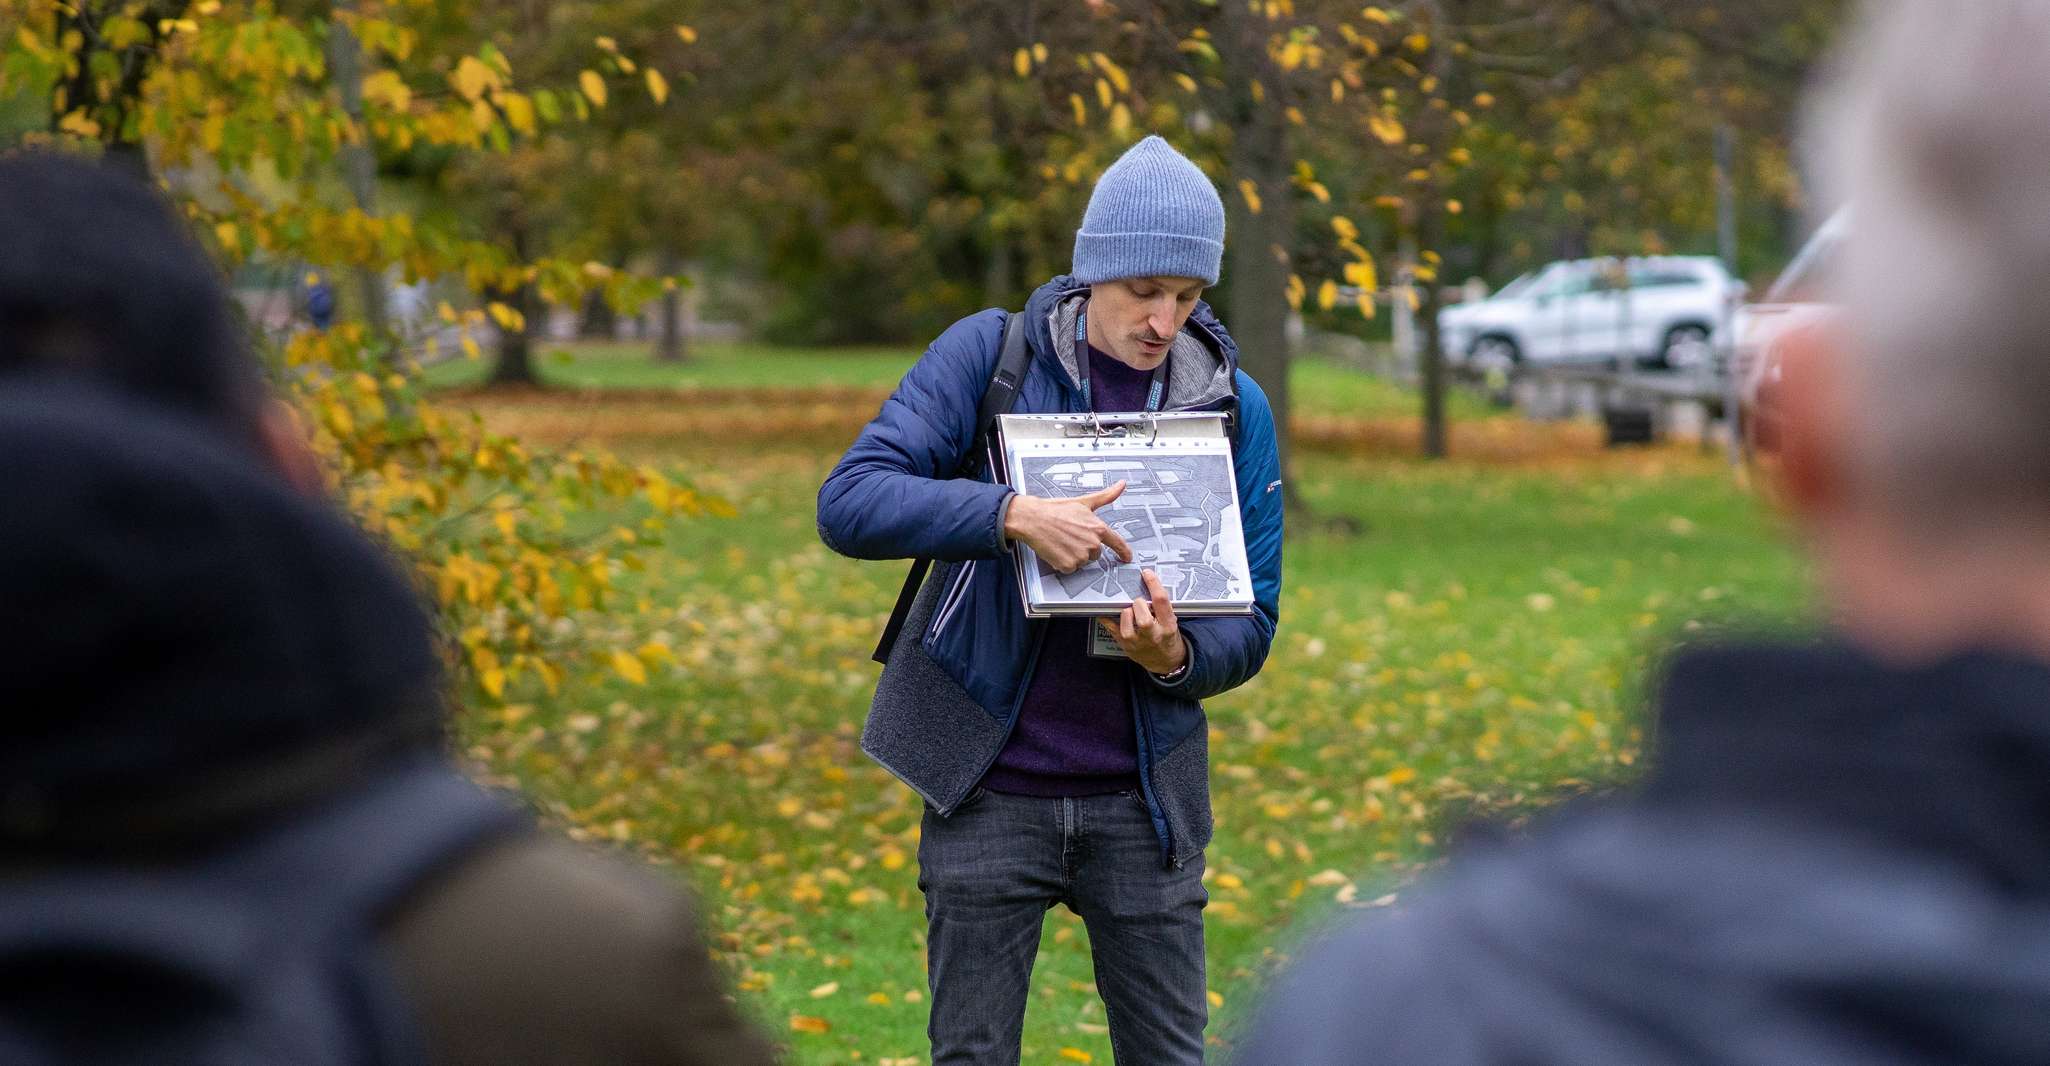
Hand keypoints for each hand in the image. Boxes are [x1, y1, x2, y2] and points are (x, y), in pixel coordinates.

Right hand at [1004, 480, 1133, 572]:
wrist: (1033, 519)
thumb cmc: (1055, 510)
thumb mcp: (1083, 502)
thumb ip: (1106, 496)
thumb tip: (1121, 485)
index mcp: (1098, 529)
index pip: (1117, 543)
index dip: (1124, 551)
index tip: (1127, 557)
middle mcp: (1092, 544)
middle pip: (1096, 553)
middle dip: (1086, 547)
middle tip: (1071, 536)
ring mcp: (1080, 556)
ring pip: (1083, 561)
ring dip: (1074, 555)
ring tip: (1062, 541)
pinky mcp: (1068, 565)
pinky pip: (1070, 568)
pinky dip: (1064, 562)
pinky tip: (1057, 549)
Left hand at [1097, 569, 1186, 674]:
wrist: (1166, 662)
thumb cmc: (1167, 638)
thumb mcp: (1171, 622)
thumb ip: (1161, 607)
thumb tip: (1147, 586)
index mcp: (1168, 626)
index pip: (1161, 601)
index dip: (1153, 584)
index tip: (1147, 574)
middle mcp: (1153, 635)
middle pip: (1142, 615)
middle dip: (1138, 603)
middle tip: (1139, 603)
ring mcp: (1138, 641)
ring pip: (1126, 619)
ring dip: (1126, 611)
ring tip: (1130, 612)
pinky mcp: (1125, 644)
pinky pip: (1111, 626)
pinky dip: (1106, 616)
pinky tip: (1107, 610)